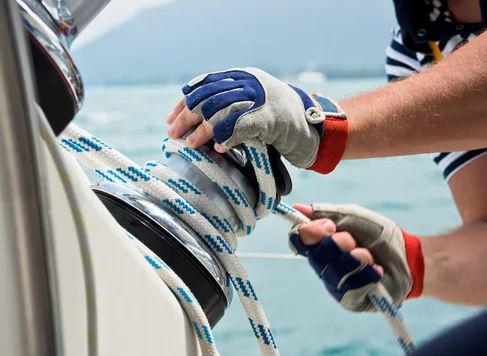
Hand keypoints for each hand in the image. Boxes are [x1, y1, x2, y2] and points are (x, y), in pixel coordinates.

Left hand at [166, 68, 348, 172]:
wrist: (315, 129)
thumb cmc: (281, 124)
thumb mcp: (252, 107)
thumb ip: (228, 108)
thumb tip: (193, 123)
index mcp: (243, 77)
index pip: (205, 85)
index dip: (185, 103)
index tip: (171, 120)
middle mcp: (250, 83)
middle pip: (209, 97)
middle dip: (187, 116)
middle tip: (173, 134)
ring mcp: (261, 99)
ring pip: (221, 110)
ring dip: (203, 130)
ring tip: (191, 144)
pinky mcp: (271, 117)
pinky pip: (241, 126)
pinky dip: (227, 138)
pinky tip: (219, 148)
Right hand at [289, 203, 424, 311]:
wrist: (408, 256)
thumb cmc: (379, 234)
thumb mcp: (351, 216)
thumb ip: (324, 213)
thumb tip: (296, 207)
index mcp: (319, 244)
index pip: (298, 240)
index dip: (308, 233)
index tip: (329, 226)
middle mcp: (323, 265)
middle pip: (315, 257)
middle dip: (338, 244)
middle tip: (355, 240)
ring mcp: (335, 284)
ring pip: (333, 273)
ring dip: (355, 259)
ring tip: (370, 256)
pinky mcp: (349, 300)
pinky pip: (349, 288)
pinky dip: (366, 275)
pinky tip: (376, 271)